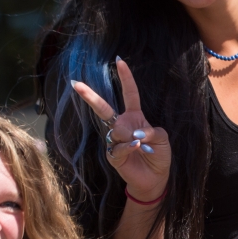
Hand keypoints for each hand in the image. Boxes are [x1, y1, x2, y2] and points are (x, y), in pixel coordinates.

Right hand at [71, 57, 171, 200]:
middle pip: (103, 107)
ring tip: (142, 145)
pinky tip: (137, 147)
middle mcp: (122, 125)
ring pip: (116, 130)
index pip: (129, 94)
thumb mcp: (162, 138)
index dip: (125, 78)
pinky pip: (118, 147)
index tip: (119, 61)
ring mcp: (115, 140)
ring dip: (131, 136)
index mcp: (135, 117)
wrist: (156, 177)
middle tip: (75, 84)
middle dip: (89, 96)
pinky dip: (129, 147)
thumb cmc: (159, 154)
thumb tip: (135, 134)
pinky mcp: (113, 155)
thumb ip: (151, 131)